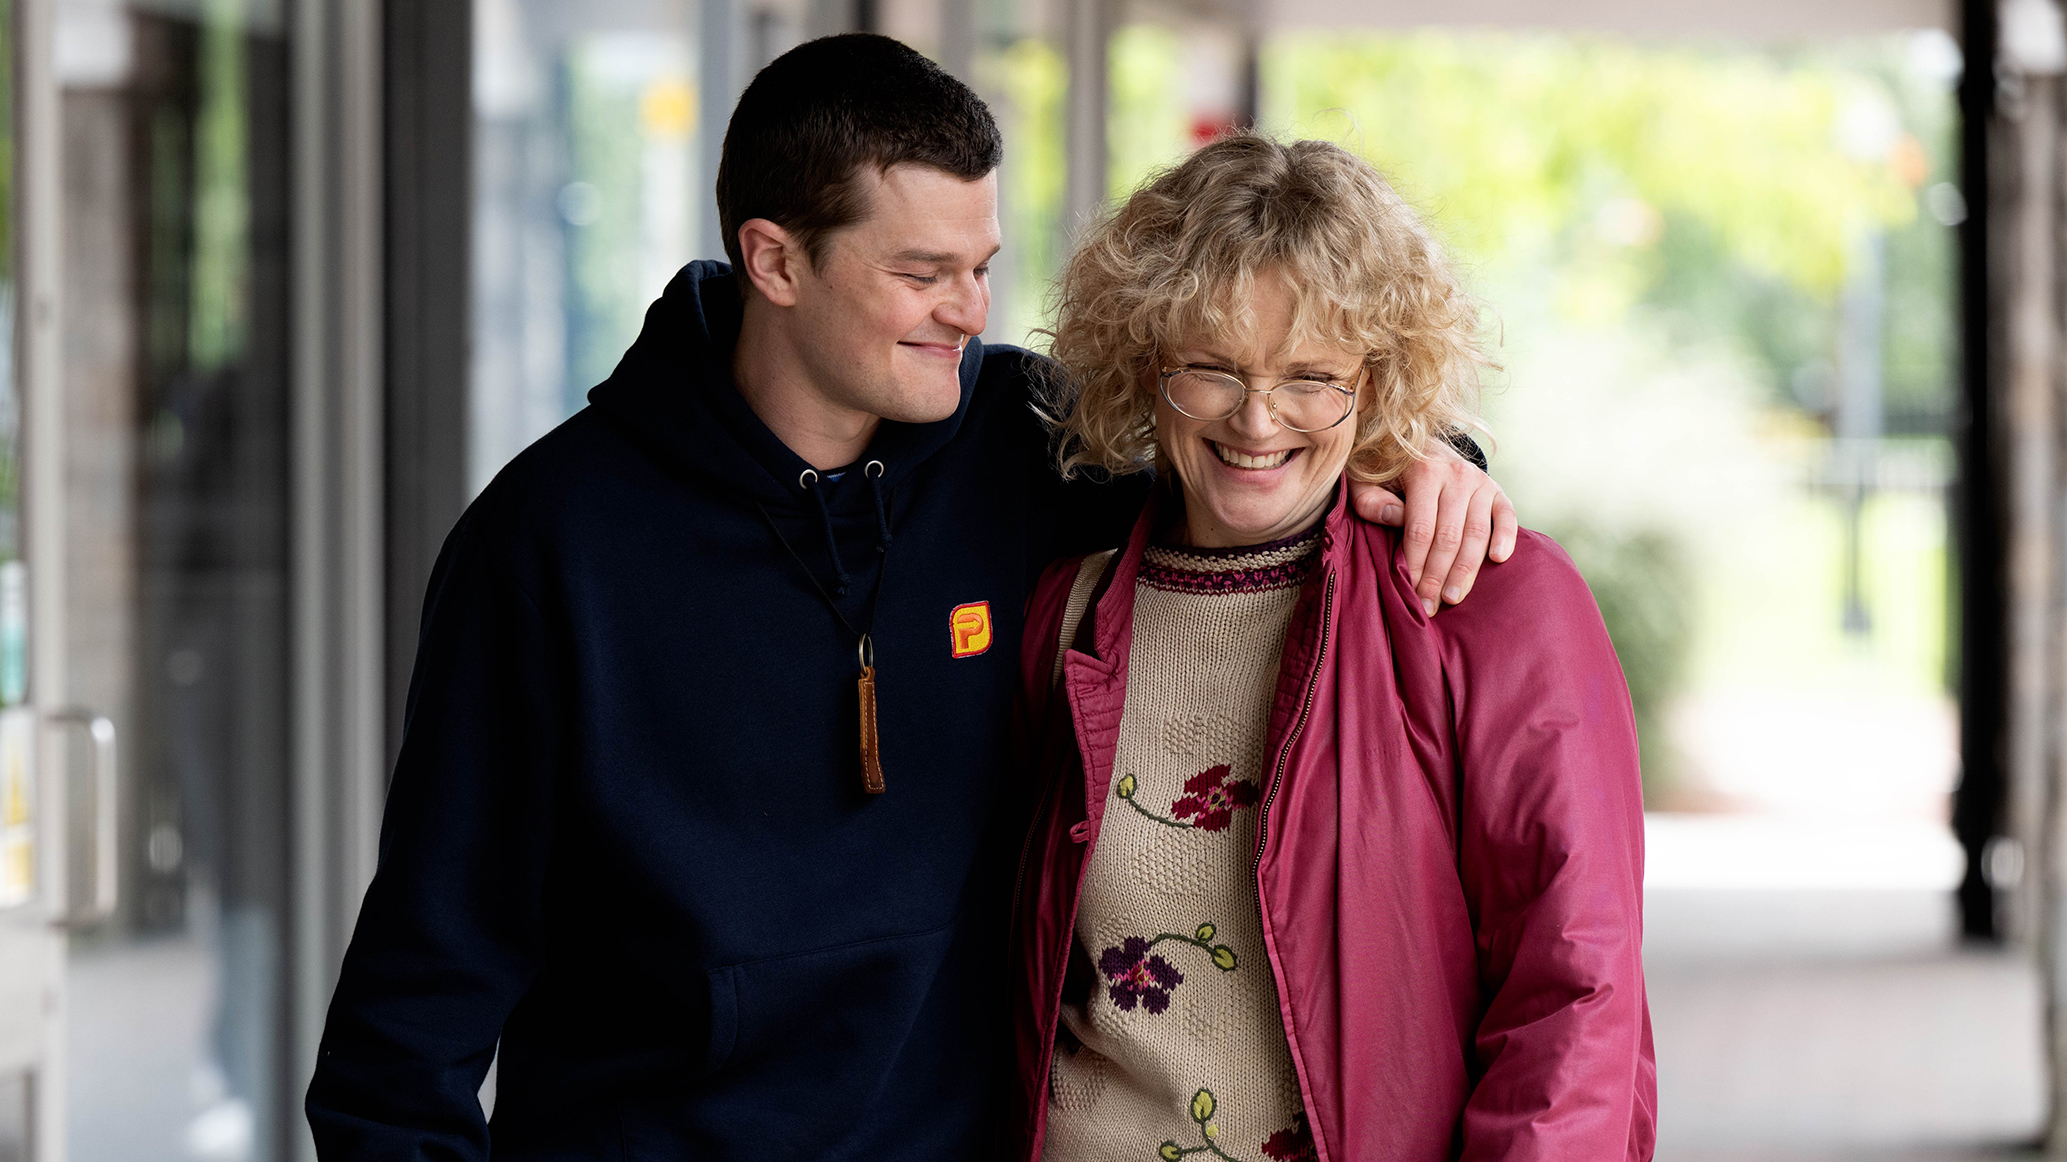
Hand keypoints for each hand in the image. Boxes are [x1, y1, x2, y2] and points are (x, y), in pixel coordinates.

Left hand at [1348, 443, 1516, 615]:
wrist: (1415, 440)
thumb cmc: (1384, 469)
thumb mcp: (1363, 481)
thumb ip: (1371, 502)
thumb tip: (1396, 521)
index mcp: (1423, 471)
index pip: (1421, 530)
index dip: (1415, 565)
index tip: (1409, 592)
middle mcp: (1456, 474)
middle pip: (1450, 537)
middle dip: (1438, 576)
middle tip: (1429, 606)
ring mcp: (1479, 480)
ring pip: (1476, 533)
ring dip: (1466, 570)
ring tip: (1454, 598)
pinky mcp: (1495, 488)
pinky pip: (1506, 515)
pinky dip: (1506, 537)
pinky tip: (1498, 560)